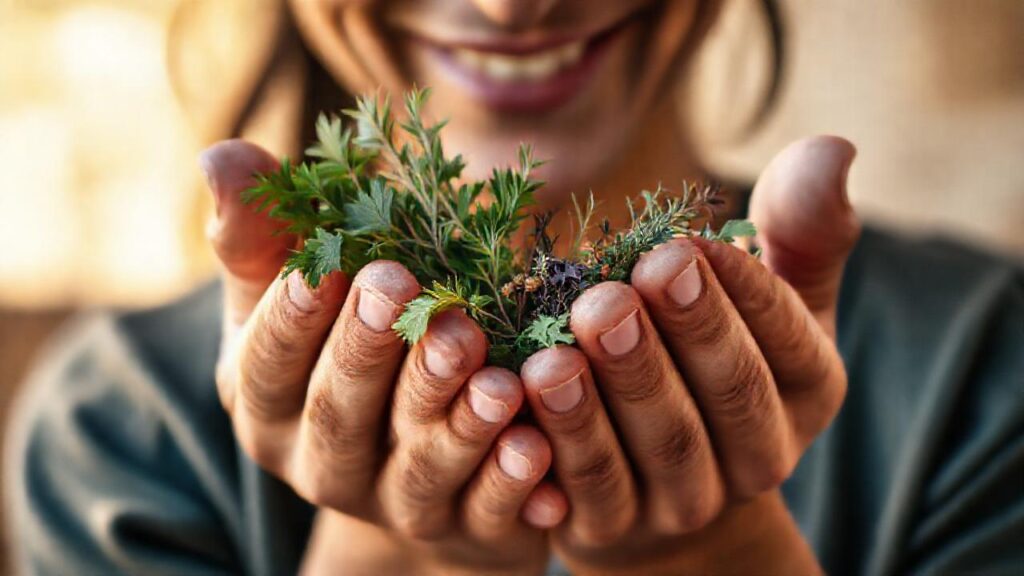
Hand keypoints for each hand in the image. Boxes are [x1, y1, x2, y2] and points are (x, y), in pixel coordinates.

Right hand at [201, 140, 566, 574]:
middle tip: (406, 292)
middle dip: (370, 353)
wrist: (413, 453)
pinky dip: (510, 484)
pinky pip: (484, 512)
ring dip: (453, 421)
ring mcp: (391, 504)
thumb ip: (264, 236)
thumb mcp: (301, 292)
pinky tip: (537, 446)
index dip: (293, 319)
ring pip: (416, 469)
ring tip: (491, 374)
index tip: (325, 269)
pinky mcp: (461, 528)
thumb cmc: (351, 345)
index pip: (266, 364)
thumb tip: (221, 158)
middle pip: (339, 414)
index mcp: (266, 403)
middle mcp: (319, 463)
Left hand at [519, 136, 859, 574]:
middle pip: (727, 397)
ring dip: (612, 393)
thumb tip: (833, 144)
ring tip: (568, 336)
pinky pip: (591, 489)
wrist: (663, 478)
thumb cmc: (716, 358)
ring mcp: (689, 501)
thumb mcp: (770, 297)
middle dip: (683, 337)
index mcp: (806, 389)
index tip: (691, 244)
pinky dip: (561, 441)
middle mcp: (761, 456)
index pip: (787, 343)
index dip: (743, 294)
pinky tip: (522, 388)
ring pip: (660, 447)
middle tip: (634, 282)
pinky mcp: (617, 527)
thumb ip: (799, 230)